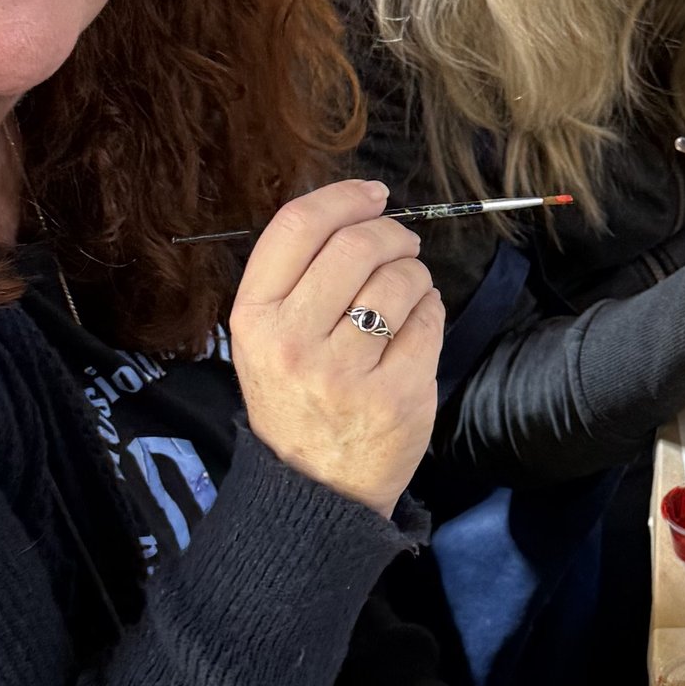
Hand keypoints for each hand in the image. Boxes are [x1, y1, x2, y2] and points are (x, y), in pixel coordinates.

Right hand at [231, 180, 443, 519]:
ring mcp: (346, 373)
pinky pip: (428, 320)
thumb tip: (356, 207)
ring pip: (400, 279)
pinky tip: (415, 324)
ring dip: (414, 273)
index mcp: (255, 318)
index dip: (343, 197)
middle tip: (401, 245)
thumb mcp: (265, 339)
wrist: (314, 490)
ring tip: (406, 291)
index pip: (298, 226)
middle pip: (357, 245)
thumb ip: (297, 276)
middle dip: (391, 234)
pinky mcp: (396, 395)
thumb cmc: (295, 401)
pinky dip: (430, 310)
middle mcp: (294, 342)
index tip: (372, 195)